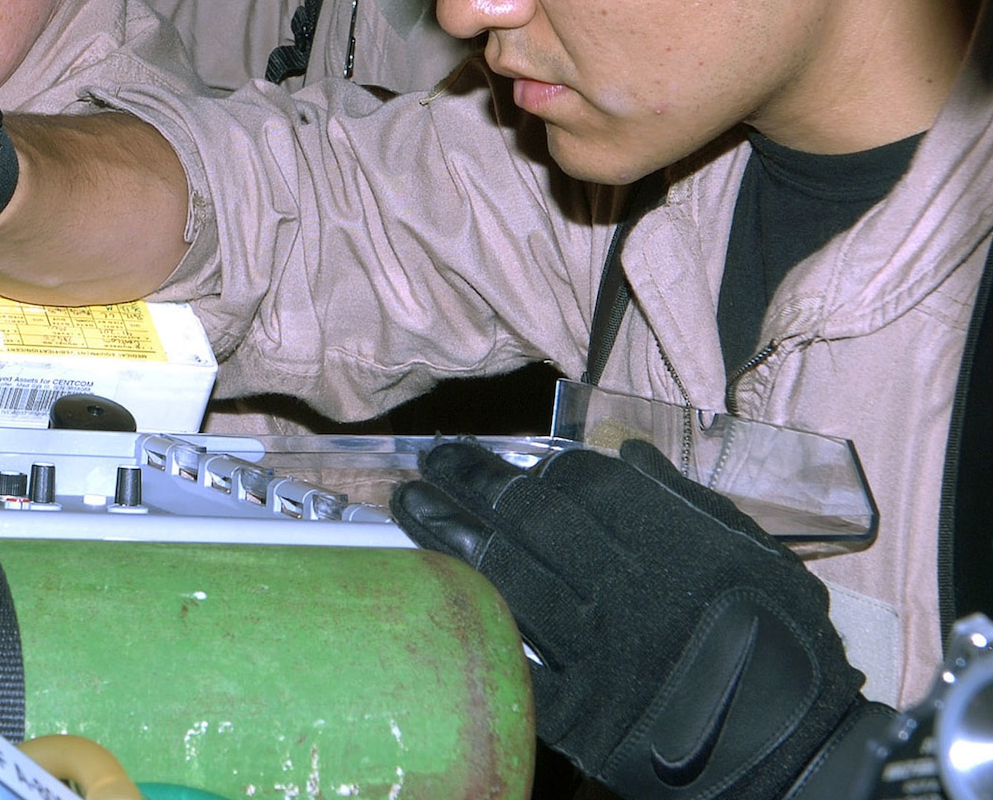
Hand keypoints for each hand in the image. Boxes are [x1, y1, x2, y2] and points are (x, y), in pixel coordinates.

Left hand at [392, 439, 869, 799]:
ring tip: (409, 505)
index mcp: (671, 542)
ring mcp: (598, 651)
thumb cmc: (785, 647)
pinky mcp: (583, 714)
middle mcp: (626, 587)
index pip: (581, 482)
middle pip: (530, 517)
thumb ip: (690, 501)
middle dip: (472, 481)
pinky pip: (513, 656)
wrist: (798, 756)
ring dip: (449, 533)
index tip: (499, 455)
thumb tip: (629, 451)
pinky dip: (475, 618)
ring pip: (507, 575)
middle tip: (431, 462)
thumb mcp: (758, 556)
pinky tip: (436, 587)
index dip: (533, 464)